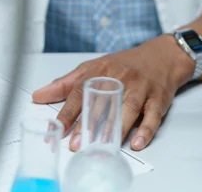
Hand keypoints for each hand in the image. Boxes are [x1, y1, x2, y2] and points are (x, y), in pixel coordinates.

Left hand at [32, 35, 193, 150]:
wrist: (162, 56)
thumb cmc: (124, 64)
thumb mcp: (93, 67)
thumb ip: (66, 83)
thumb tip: (39, 96)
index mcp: (101, 70)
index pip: (80, 91)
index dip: (68, 112)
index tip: (57, 129)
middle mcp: (120, 77)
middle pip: (103, 101)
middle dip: (89, 124)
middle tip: (77, 144)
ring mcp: (140, 87)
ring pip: (128, 108)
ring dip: (115, 128)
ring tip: (103, 145)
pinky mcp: (158, 98)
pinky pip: (152, 115)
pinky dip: (145, 130)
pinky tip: (136, 142)